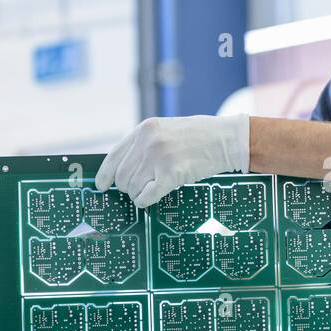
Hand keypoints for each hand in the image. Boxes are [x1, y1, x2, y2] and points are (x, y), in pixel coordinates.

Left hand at [95, 114, 249, 206]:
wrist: (228, 139)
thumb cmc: (201, 137)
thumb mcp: (167, 130)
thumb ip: (146, 144)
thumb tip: (126, 169)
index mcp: (145, 129)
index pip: (114, 156)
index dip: (105, 174)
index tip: (102, 186)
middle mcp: (148, 141)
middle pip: (122, 176)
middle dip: (128, 188)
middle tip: (139, 190)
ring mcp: (159, 157)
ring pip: (133, 188)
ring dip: (139, 195)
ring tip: (153, 191)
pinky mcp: (171, 173)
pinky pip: (146, 196)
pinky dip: (146, 201)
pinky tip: (153, 198)